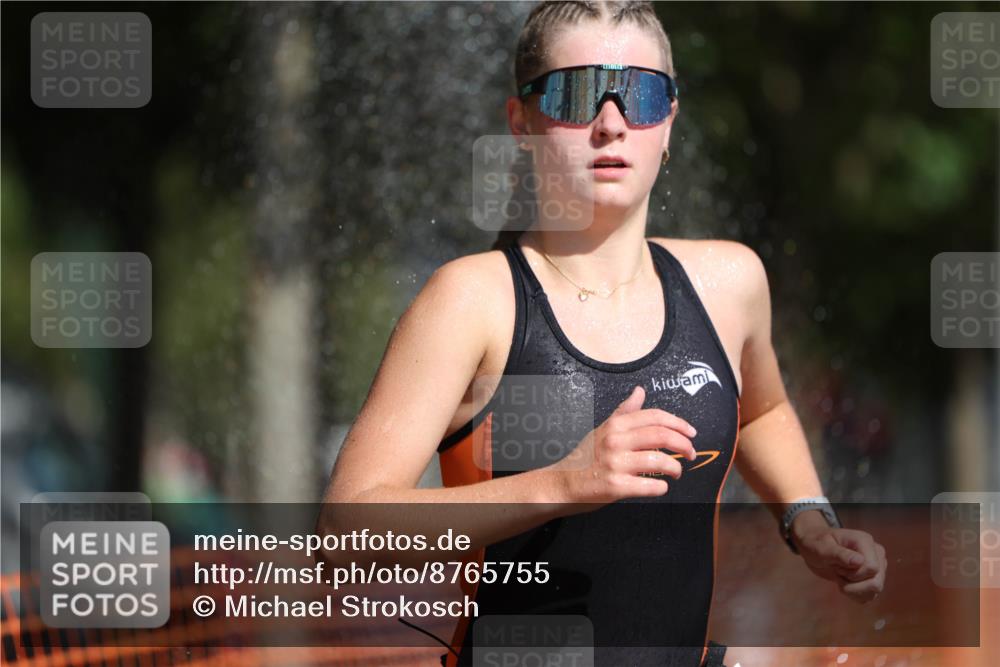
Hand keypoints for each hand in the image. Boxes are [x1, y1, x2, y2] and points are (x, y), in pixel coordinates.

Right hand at [549, 385, 697, 505]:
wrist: (563, 483)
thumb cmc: (585, 458)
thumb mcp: (604, 429)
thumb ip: (625, 411)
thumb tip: (640, 391)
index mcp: (616, 425)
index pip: (655, 417)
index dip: (678, 423)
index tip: (691, 432)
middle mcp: (616, 441)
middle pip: (661, 435)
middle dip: (683, 444)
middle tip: (690, 453)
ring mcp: (616, 464)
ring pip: (660, 461)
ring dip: (675, 467)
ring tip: (676, 471)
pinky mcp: (616, 486)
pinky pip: (650, 485)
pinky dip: (661, 487)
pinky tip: (660, 486)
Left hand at [793, 517, 886, 603]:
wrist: (814, 548)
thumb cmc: (816, 544)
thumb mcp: (822, 548)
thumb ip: (840, 554)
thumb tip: (860, 561)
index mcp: (865, 541)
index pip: (872, 568)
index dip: (853, 573)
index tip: (837, 566)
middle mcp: (876, 553)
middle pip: (876, 582)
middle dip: (853, 583)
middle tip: (838, 571)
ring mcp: (877, 565)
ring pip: (874, 590)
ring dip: (853, 589)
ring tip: (840, 576)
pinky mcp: (873, 577)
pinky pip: (870, 595)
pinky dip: (855, 594)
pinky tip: (844, 584)